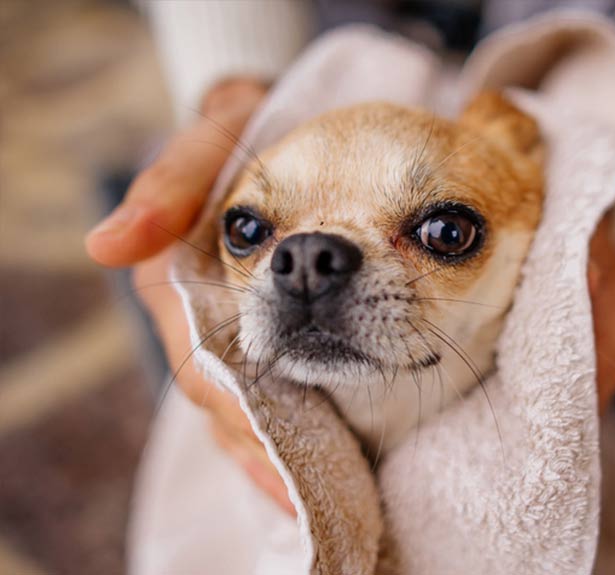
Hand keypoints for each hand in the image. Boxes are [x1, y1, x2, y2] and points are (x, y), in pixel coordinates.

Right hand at [86, 78, 294, 513]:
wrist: (273, 117)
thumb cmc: (243, 128)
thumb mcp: (210, 139)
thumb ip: (167, 185)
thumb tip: (106, 246)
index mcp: (184, 282)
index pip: (207, 367)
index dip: (244, 419)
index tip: (286, 470)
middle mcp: (204, 314)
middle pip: (231, 403)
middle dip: (271, 452)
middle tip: (318, 501)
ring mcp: (233, 324)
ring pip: (250, 406)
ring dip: (284, 453)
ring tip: (325, 498)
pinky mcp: (263, 326)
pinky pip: (276, 388)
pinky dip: (299, 427)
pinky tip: (328, 458)